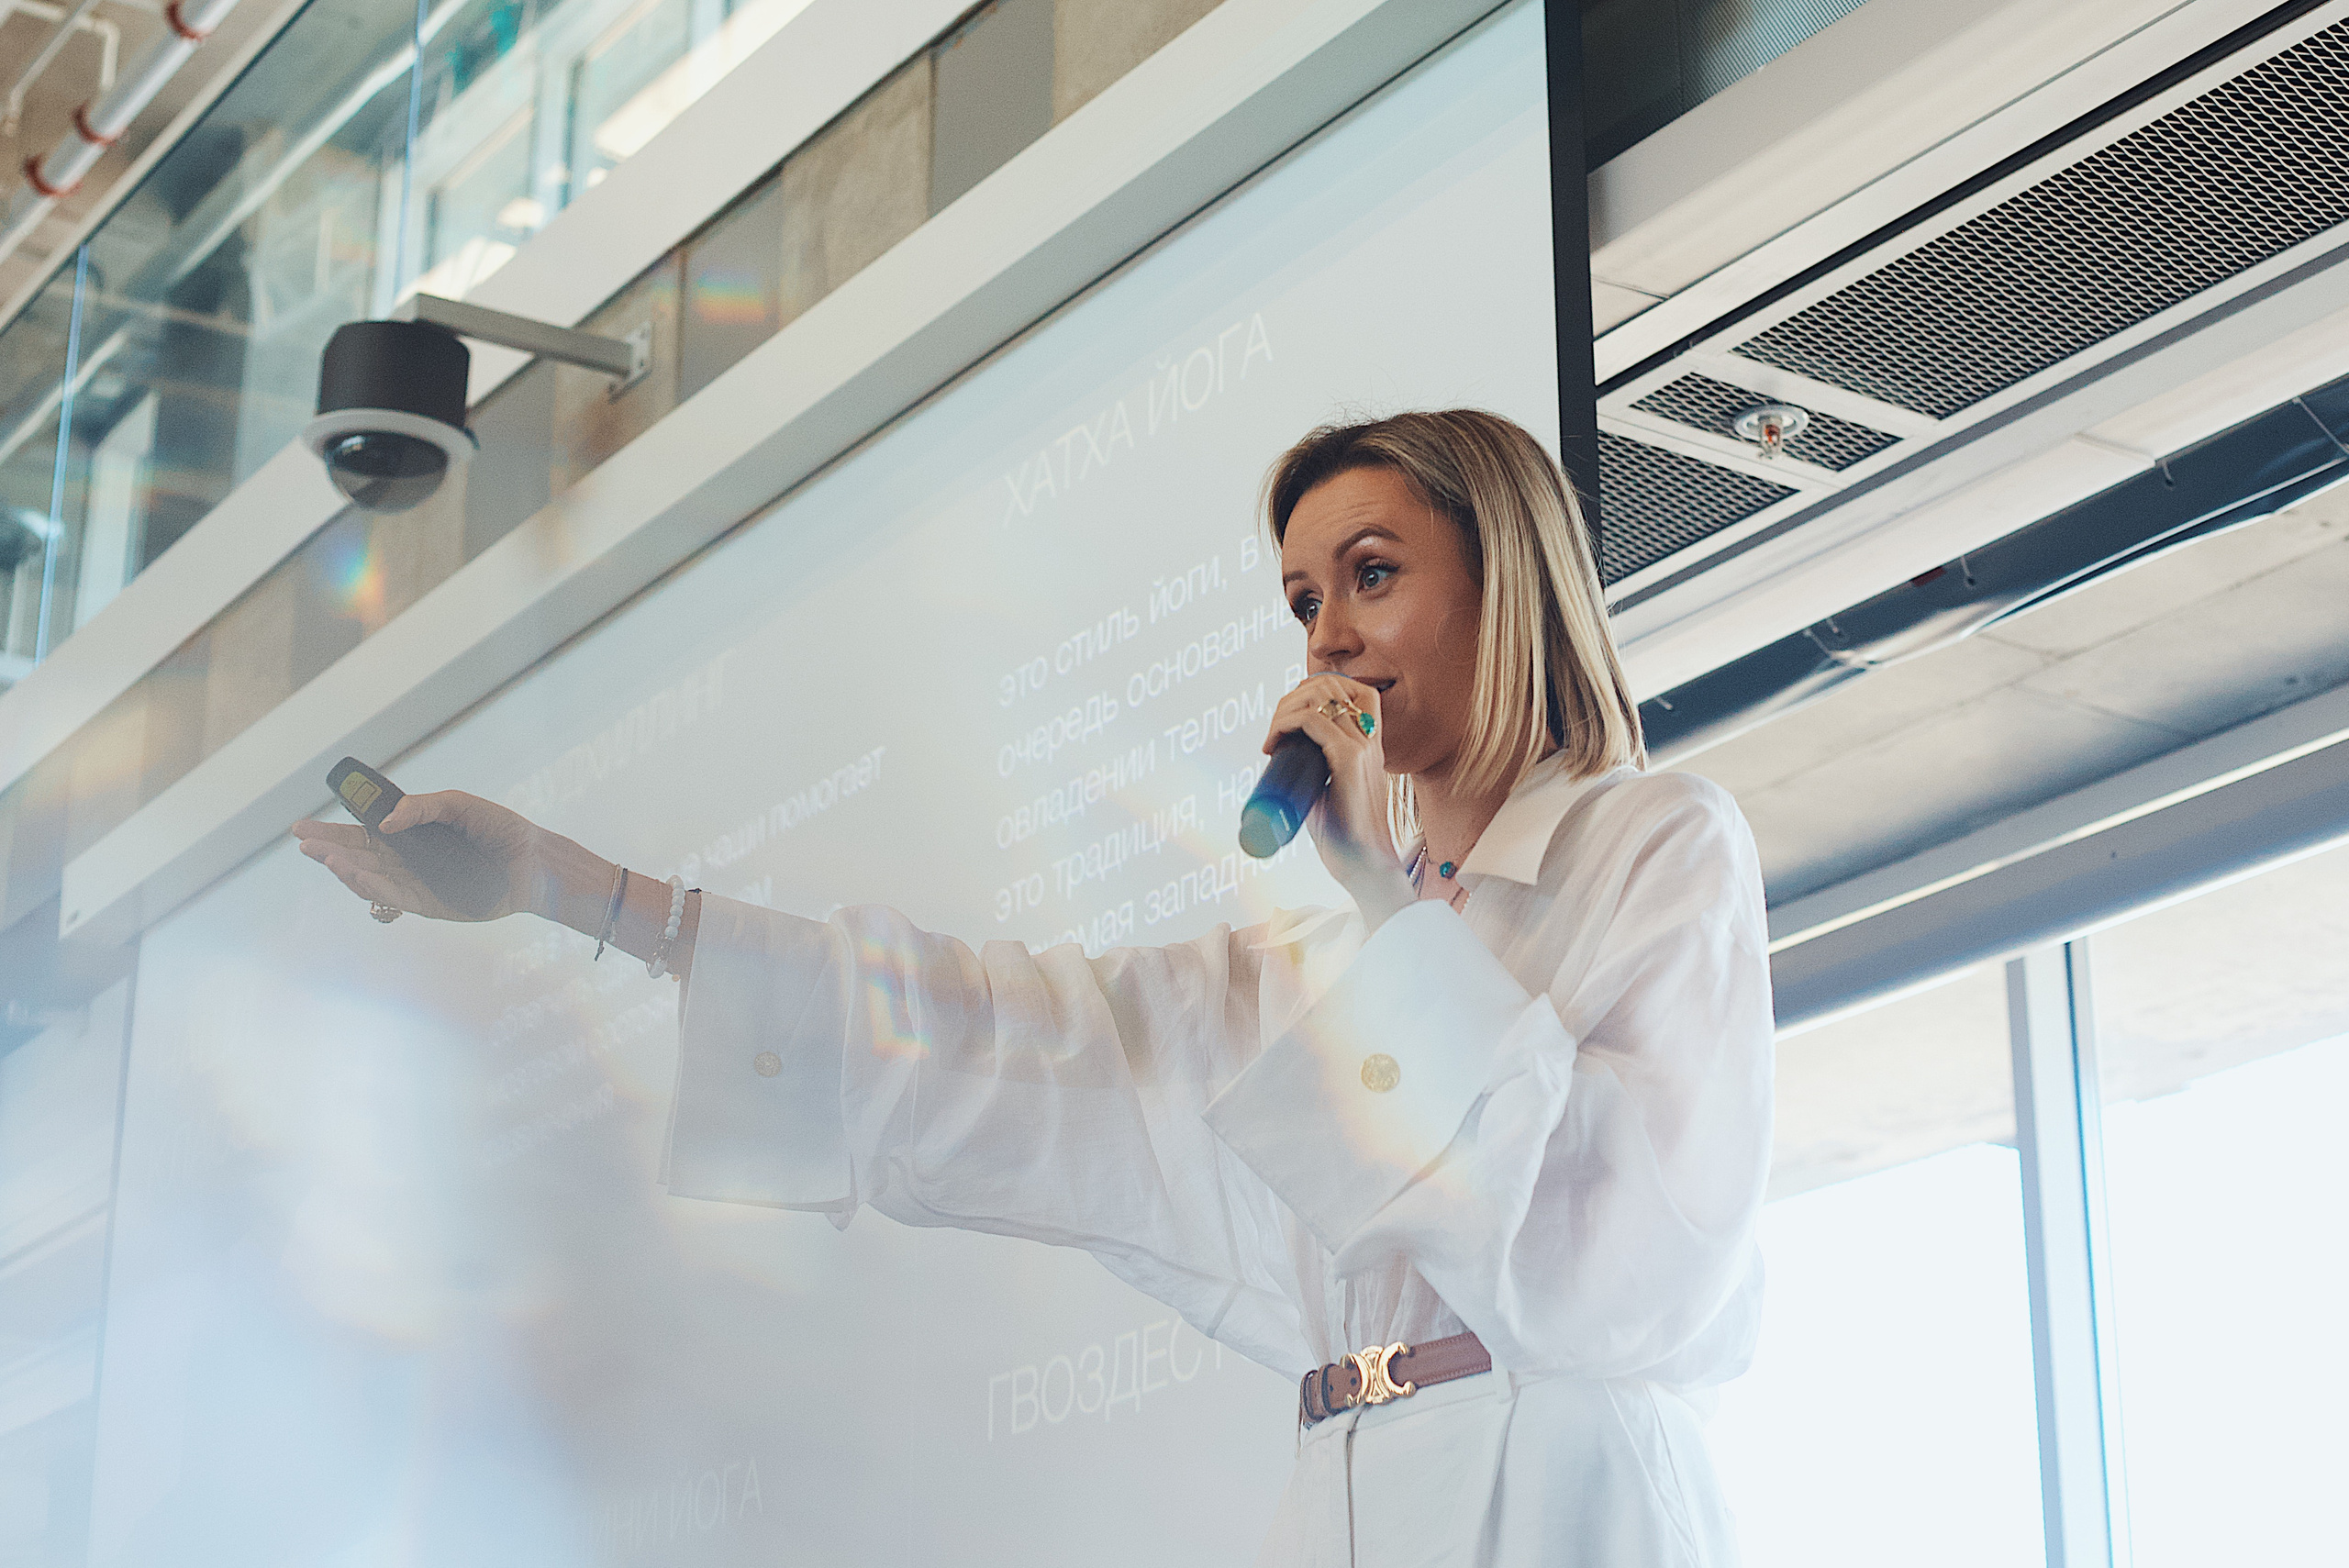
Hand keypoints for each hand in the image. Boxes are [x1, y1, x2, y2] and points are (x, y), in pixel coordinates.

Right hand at [294, 790, 544, 922]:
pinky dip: (372, 888)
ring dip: (345, 870)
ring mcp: (414, 882)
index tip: (301, 827)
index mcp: (409, 833)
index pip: (362, 832)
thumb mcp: (460, 805)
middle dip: (328, 850)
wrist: (533, 861)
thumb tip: (385, 823)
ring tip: (326, 858)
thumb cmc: (500, 828)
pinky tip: (354, 876)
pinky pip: (392, 898)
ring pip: (369, 878)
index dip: (331, 831)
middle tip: (303, 842)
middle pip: (357, 855)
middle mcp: (406, 859)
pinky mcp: (427, 904)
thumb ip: (422, 807)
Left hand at [1263, 674, 1413, 929]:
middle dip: (1293, 696)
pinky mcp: (1350, 761)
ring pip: (1320, 698)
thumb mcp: (1330, 791)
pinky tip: (1273, 744)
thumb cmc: (1345, 836)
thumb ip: (1317, 772)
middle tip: (1274, 730)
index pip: (1351, 688)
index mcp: (1371, 742)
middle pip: (1331, 685)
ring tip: (1272, 737)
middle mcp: (1370, 739)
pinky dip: (1286, 723)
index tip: (1288, 717)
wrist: (1365, 866)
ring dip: (1285, 708)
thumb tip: (1282, 762)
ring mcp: (1363, 747)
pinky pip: (1315, 722)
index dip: (1315, 688)